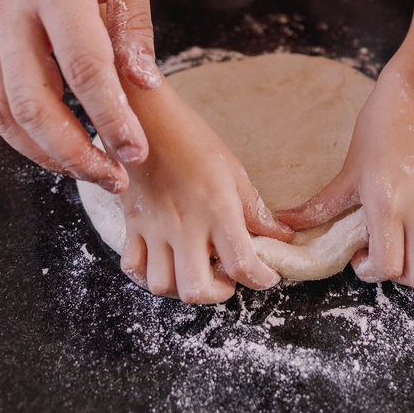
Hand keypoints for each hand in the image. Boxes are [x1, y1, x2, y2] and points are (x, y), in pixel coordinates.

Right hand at [0, 0, 162, 191]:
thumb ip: (132, 21)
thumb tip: (145, 84)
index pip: (84, 67)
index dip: (111, 117)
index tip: (136, 150)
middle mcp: (13, 14)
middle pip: (35, 104)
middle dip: (76, 153)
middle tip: (115, 177)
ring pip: (6, 113)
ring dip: (47, 154)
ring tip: (90, 171)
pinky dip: (23, 136)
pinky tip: (56, 146)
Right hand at [117, 83, 292, 302]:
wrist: (145, 118)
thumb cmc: (192, 138)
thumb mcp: (233, 170)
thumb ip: (255, 210)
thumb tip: (281, 235)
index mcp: (217, 209)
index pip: (242, 265)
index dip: (262, 280)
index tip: (268, 276)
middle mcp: (184, 225)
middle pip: (196, 290)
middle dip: (219, 294)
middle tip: (228, 277)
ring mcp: (154, 227)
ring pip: (161, 286)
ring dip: (183, 288)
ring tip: (197, 271)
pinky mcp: (132, 224)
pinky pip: (133, 267)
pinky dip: (149, 276)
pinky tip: (166, 265)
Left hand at [276, 71, 413, 288]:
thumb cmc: (377, 130)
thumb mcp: (347, 172)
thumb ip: (320, 207)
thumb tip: (286, 222)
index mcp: (388, 206)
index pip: (389, 268)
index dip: (371, 272)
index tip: (360, 256)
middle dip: (398, 276)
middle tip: (382, 254)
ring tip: (406, 246)